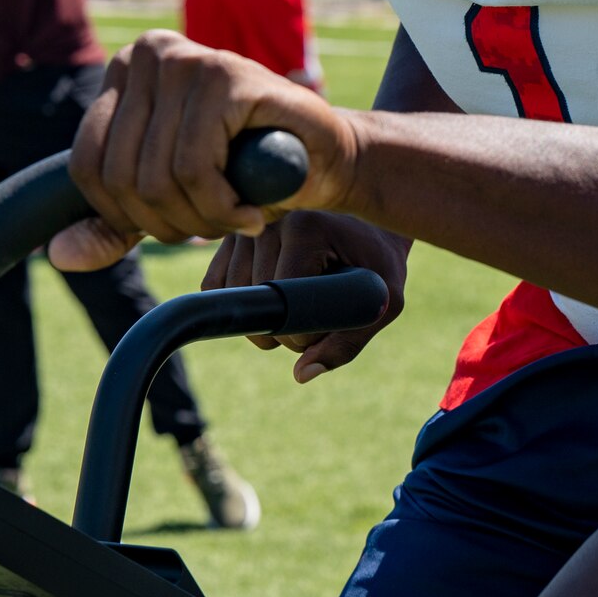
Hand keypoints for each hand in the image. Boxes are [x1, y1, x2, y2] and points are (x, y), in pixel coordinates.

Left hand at [49, 30, 362, 269]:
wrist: (328, 159)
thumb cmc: (249, 173)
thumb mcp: (168, 201)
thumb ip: (114, 225)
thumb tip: (57, 255)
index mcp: (126, 70)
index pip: (87, 165)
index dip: (126, 217)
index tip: (176, 223)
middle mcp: (150, 52)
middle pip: (122, 175)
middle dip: (169, 224)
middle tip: (216, 225)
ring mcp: (189, 59)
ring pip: (158, 177)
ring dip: (201, 221)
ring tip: (237, 219)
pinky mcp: (226, 77)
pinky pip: (195, 168)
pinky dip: (223, 209)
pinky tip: (252, 212)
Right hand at [201, 211, 408, 382]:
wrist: (372, 233)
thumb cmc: (381, 268)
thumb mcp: (383, 304)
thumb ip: (348, 342)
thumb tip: (301, 375)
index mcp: (305, 228)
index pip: (282, 296)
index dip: (299, 331)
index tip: (325, 332)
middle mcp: (269, 221)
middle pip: (255, 300)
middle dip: (282, 330)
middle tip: (316, 325)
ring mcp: (247, 229)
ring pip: (232, 297)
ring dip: (260, 322)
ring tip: (296, 313)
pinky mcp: (232, 240)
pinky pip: (214, 286)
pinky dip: (237, 309)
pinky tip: (270, 306)